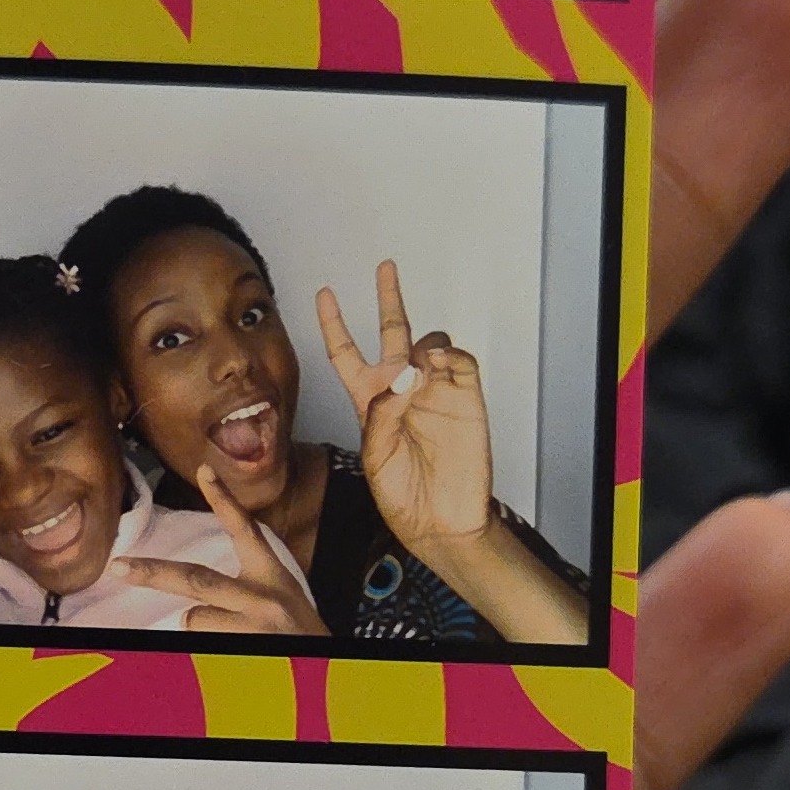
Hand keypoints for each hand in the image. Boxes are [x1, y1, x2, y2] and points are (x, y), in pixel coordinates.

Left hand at [110, 458, 325, 634]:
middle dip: (151, 572)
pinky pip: (200, 644)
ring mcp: (252, 624)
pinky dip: (207, 647)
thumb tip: (190, 606)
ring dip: (199, 626)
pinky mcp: (243, 648)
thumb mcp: (281, 595)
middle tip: (118, 567)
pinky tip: (236, 649)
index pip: (245, 529)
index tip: (203, 471)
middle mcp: (261, 596)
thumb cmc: (300, 634)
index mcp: (271, 574)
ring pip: (194, 619)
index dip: (223, 499)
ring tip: (231, 634)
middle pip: (194, 578)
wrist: (327, 668)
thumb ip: (244, 586)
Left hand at [316, 260, 493, 552]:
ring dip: (419, 345)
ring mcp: (434, 390)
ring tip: (416, 369)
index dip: (334, 324)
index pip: (346, 353)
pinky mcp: (465, 398)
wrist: (441, 521)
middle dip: (389, 298)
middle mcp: (401, 389)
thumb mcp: (376, 456)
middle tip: (385, 267)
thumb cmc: (403, 496)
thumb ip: (384, 413)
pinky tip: (436, 368)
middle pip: (392, 332)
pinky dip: (448, 357)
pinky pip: (459, 362)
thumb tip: (406, 374)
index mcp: (370, 401)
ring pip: (428, 343)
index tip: (324, 294)